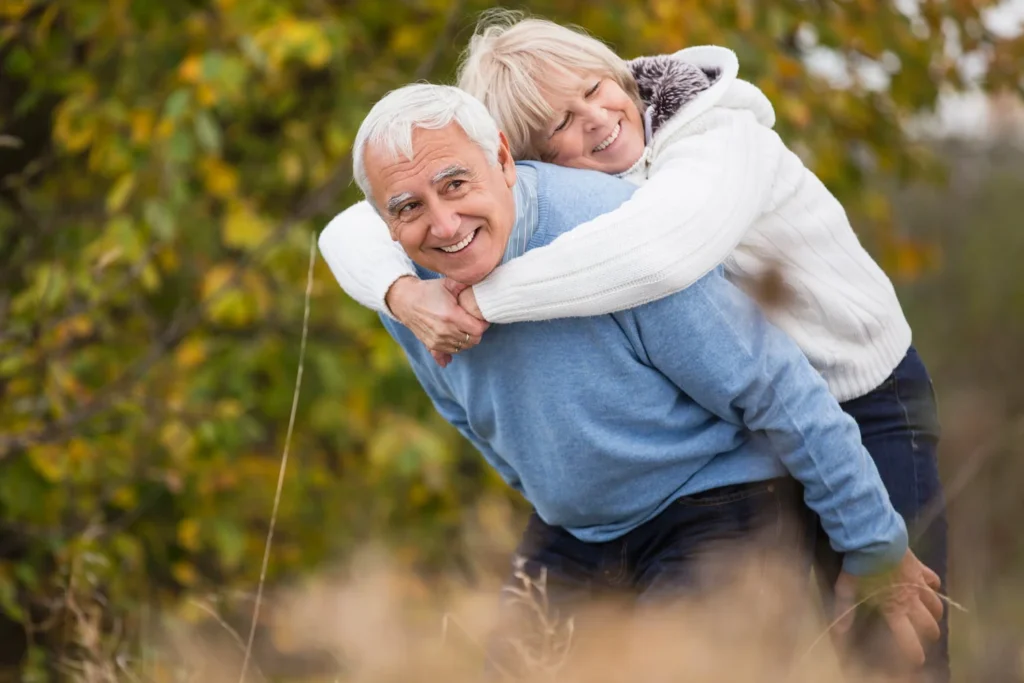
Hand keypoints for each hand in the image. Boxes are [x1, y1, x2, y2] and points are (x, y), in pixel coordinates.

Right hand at [385, 276, 488, 366]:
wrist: (405, 300)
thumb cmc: (428, 291)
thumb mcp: (447, 284)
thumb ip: (465, 283)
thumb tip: (480, 277)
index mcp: (451, 316)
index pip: (477, 330)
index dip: (482, 324)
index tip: (481, 318)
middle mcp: (444, 331)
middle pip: (472, 341)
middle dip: (476, 333)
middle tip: (474, 323)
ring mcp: (437, 340)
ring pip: (462, 348)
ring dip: (467, 340)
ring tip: (465, 329)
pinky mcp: (431, 345)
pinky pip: (449, 352)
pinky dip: (454, 348)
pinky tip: (455, 344)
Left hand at [833, 549, 942, 666]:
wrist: (874, 538)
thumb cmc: (859, 565)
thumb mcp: (846, 588)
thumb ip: (844, 610)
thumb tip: (837, 631)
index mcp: (894, 609)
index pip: (909, 638)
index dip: (914, 652)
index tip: (916, 661)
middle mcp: (911, 600)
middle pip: (929, 625)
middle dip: (929, 634)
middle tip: (924, 636)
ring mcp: (919, 584)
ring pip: (936, 605)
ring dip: (935, 614)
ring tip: (931, 617)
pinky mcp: (921, 568)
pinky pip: (934, 580)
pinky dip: (934, 587)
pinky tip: (930, 587)